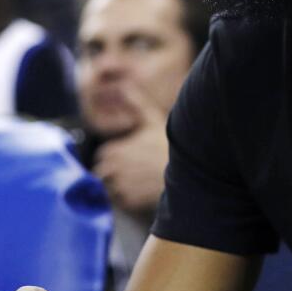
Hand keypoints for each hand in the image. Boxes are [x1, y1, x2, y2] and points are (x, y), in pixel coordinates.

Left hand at [94, 83, 168, 212]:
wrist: (189, 170)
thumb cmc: (168, 144)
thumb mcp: (151, 119)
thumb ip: (135, 103)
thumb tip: (124, 86)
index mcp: (111, 150)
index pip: (102, 159)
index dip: (114, 160)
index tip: (129, 161)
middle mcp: (111, 169)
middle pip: (102, 177)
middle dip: (113, 176)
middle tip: (134, 174)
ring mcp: (119, 186)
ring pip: (109, 191)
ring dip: (119, 189)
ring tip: (138, 184)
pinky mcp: (129, 202)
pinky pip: (121, 204)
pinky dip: (129, 201)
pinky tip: (144, 193)